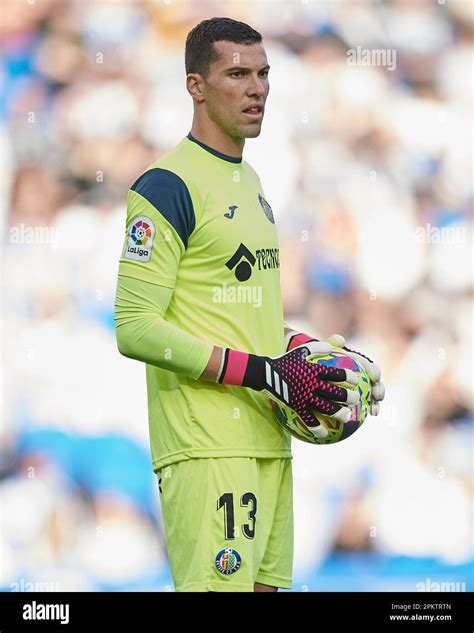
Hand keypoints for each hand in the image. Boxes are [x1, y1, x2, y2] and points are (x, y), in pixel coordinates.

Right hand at [218, 341, 359, 427]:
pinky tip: (324, 435)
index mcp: (314, 370)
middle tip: (356, 401)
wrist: (265, 373)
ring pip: (325, 407)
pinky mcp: (296, 406)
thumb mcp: (301, 350)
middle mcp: (312, 384)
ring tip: (347, 417)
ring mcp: (304, 396)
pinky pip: (309, 419)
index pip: (335, 374)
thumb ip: (318, 347)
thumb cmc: (285, 360)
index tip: (356, 381)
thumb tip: (335, 345)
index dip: (347, 378)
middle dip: (348, 397)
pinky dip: (317, 428)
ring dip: (338, 413)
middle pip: (334, 392)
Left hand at [326, 333, 384, 415]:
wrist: (315, 372)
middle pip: (376, 384)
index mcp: (359, 365)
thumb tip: (339, 338)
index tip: (374, 377)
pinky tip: (358, 421)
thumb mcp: (324, 351)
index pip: (370, 367)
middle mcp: (363, 377)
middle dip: (379, 390)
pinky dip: (362, 414)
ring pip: (372, 397)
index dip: (374, 371)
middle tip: (377, 396)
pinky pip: (361, 408)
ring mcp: (361, 389)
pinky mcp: (356, 401)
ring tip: (374, 411)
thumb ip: (331, 344)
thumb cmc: (321, 360)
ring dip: (376, 404)